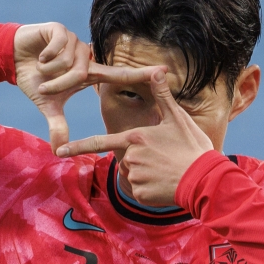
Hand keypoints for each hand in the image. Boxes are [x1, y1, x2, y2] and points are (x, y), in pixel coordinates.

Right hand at [13, 23, 160, 151]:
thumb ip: (57, 124)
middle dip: (60, 84)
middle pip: (82, 75)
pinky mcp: (60, 30)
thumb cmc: (34, 79)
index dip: (141, 74)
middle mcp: (86, 56)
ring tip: (41, 68)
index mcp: (89, 72)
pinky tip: (39, 56)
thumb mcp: (47, 104)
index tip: (164, 72)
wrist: (12, 58)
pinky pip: (58, 49)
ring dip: (50, 71)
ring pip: (68, 63)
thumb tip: (58, 150)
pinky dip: (45, 57)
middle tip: (45, 85)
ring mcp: (74, 42)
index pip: (120, 74)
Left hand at [56, 70, 213, 205]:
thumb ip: (162, 96)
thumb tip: (158, 70)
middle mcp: (130, 157)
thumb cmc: (192, 147)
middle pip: (126, 158)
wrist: (205, 179)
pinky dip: (150, 189)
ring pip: (133, 175)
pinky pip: (139, 190)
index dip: (77, 147)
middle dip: (140, 159)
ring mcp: (134, 177)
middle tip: (164, 158)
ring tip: (167, 170)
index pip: (99, 143)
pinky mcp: (141, 194)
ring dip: (146, 174)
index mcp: (135, 137)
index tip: (59, 151)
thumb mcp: (177, 118)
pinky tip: (166, 183)